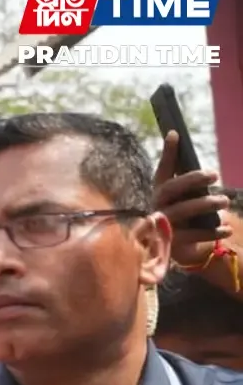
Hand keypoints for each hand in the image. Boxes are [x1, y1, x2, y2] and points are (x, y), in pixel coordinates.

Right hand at [153, 130, 233, 265]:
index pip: (163, 170)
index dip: (168, 153)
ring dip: (204, 204)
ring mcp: (163, 225)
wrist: (179, 250)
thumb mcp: (187, 198)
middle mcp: (158, 207)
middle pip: (170, 188)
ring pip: (181, 210)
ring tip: (225, 201)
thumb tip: (191, 152)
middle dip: (192, 179)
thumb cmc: (187, 217)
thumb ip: (191, 182)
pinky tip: (227, 228)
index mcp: (161, 193)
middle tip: (215, 174)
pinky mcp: (172, 243)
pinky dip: (213, 232)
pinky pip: (194, 235)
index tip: (175, 134)